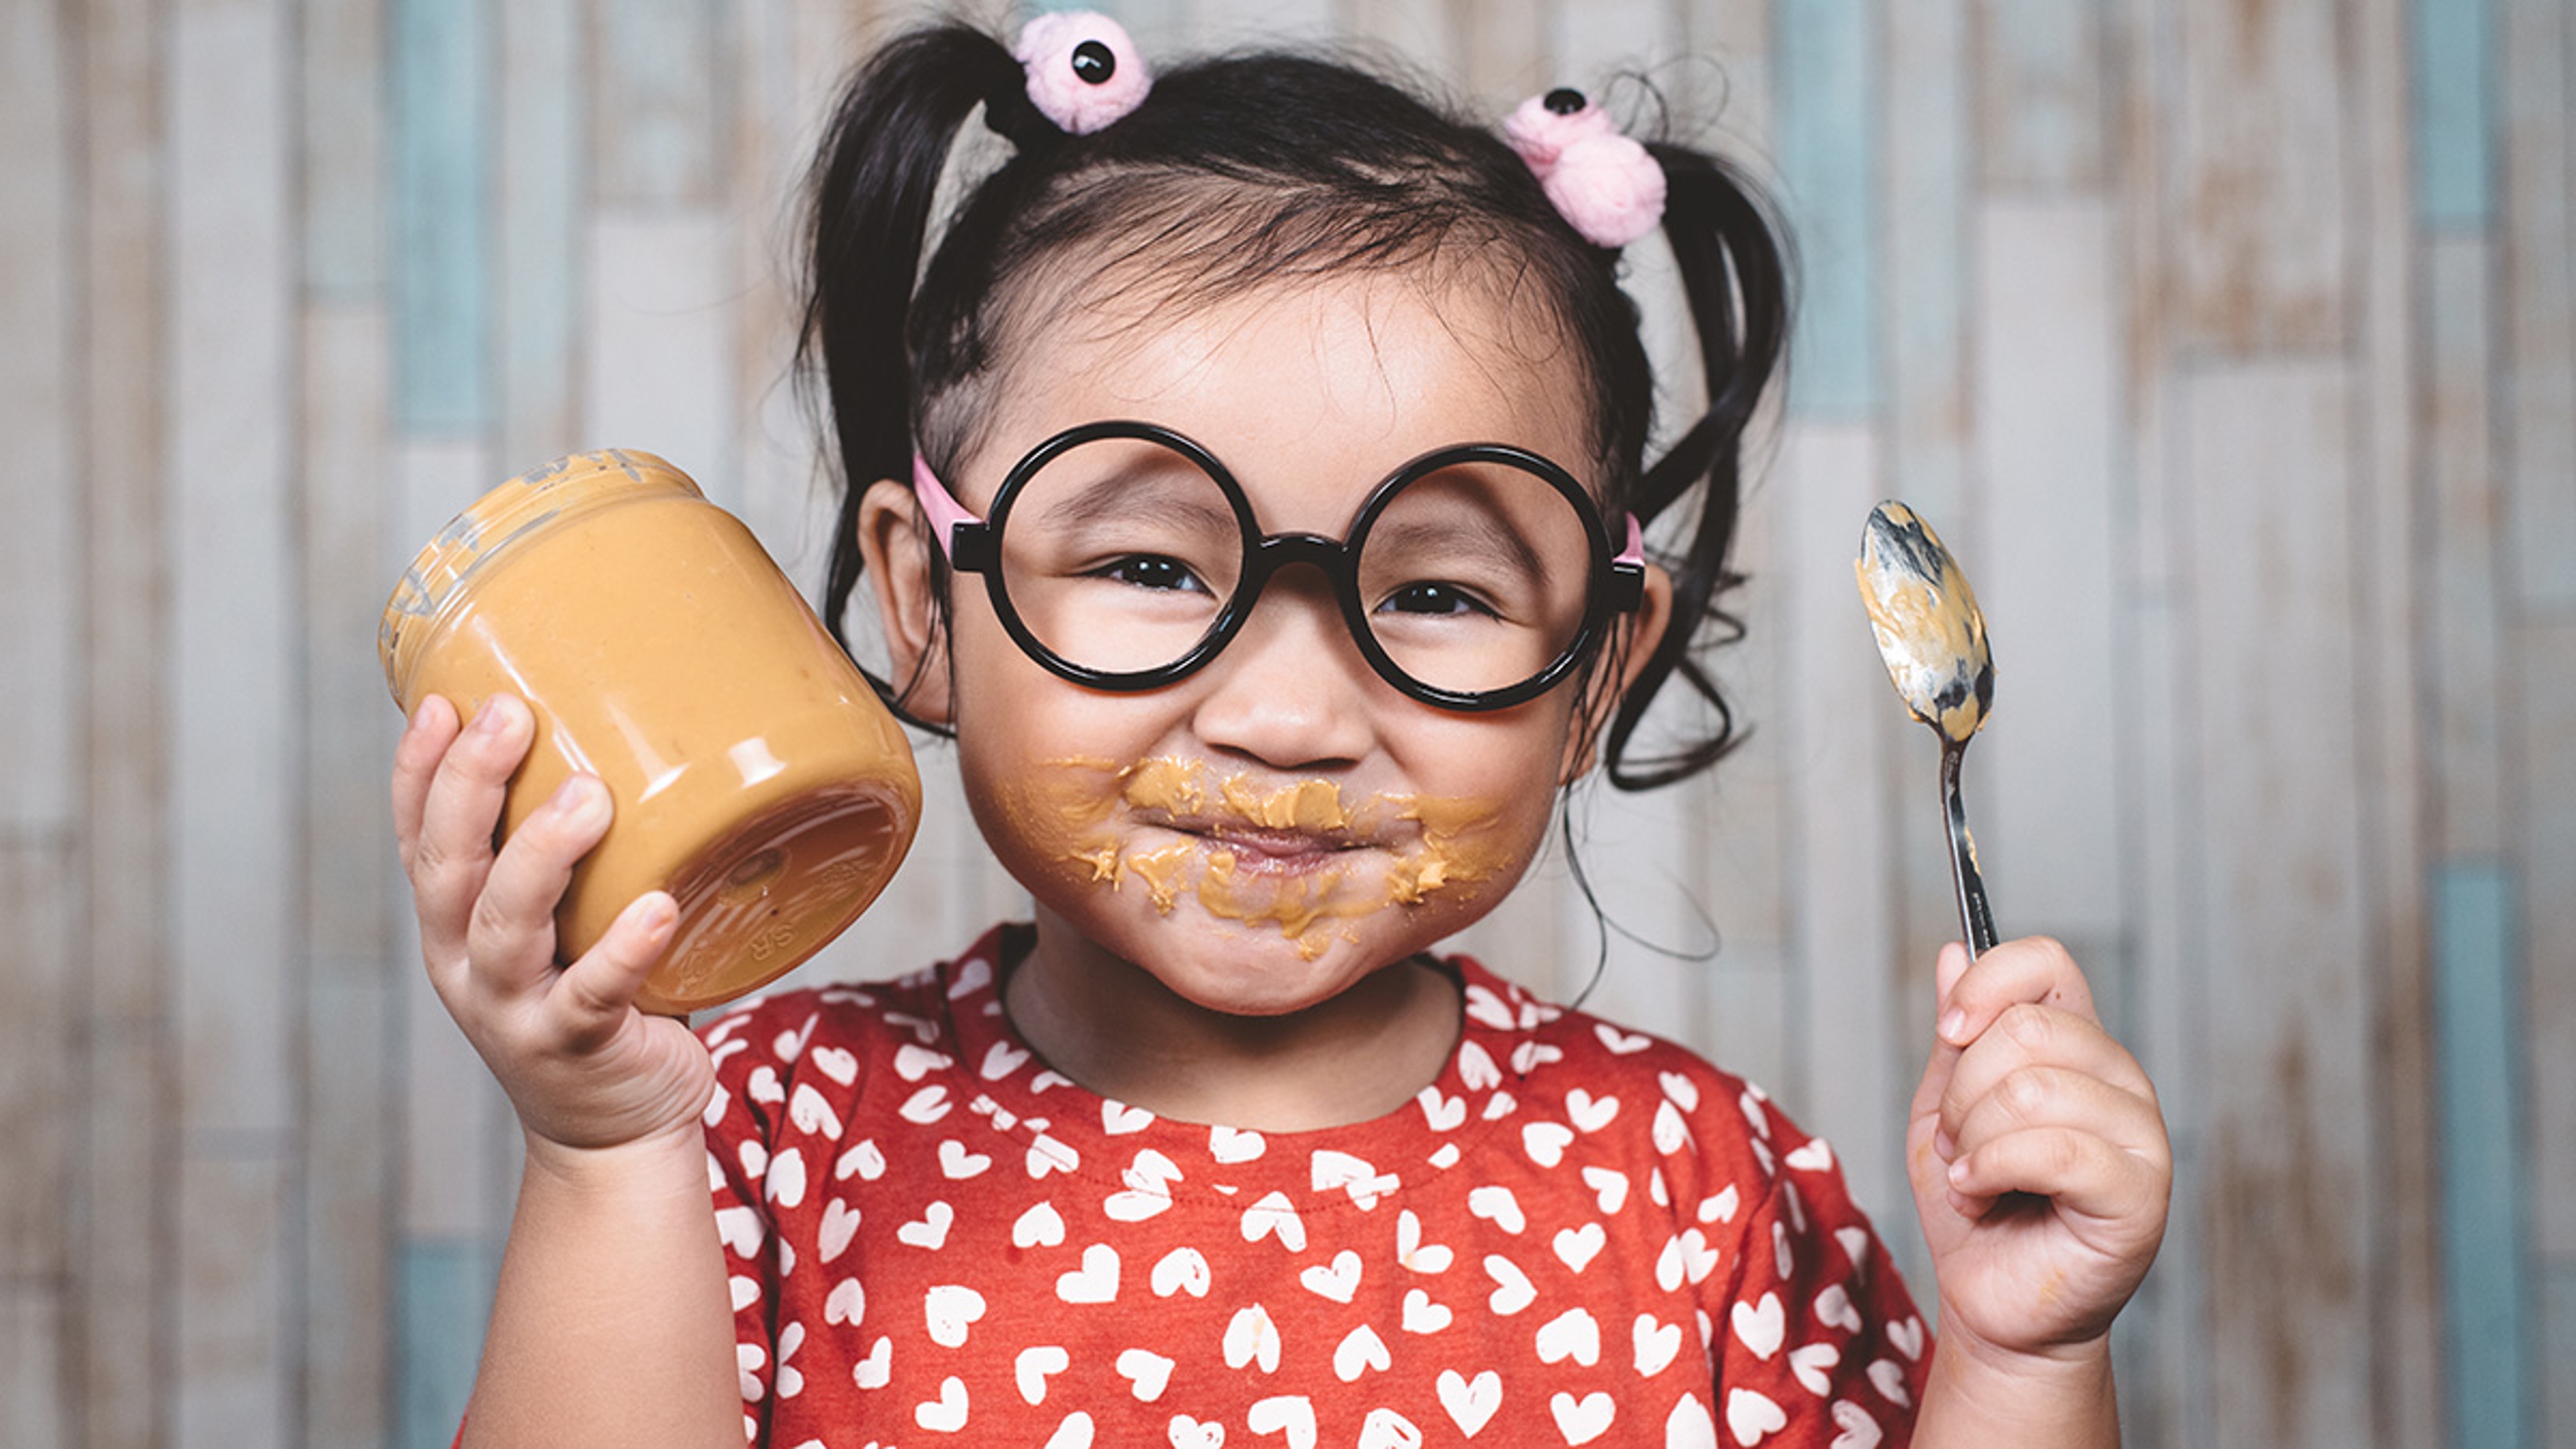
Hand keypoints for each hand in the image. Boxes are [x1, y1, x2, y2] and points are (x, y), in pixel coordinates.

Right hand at [392, 693, 713, 1153]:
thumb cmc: (596, 997)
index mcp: (455, 922)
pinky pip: (594, 996)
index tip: (443, 702)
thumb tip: (631, 734)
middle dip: (471, 786)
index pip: (418, 836)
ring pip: (506, 927)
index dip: (419, 770)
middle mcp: (466, 963)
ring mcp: (514, 1010)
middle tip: (509, 715)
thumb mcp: (563, 920)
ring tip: (588, 797)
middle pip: (448, 868)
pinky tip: (655, 910)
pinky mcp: (577, 1048)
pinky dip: (623, 952)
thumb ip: (571, 852)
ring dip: (541, 855)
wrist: (615, 1127)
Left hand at [1906, 937, 2169, 1363]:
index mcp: (2076, 1047)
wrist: (1990, 1301)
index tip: (1949, 1031)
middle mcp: (2118, 1079)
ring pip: (2031, 1088)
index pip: (2047, 963)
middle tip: (1961, 1144)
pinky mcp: (2139, 1193)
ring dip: (1973, 1141)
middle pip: (2026, 1027)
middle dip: (1962, 1092)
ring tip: (1974, 1178)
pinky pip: (2054, 1150)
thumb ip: (1956, 1036)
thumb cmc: (1975, 1207)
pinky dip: (1991, 1173)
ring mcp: (2138, 1134)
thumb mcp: (1945, 1108)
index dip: (1986, 985)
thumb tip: (1955, 952)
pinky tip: (1984, 1198)